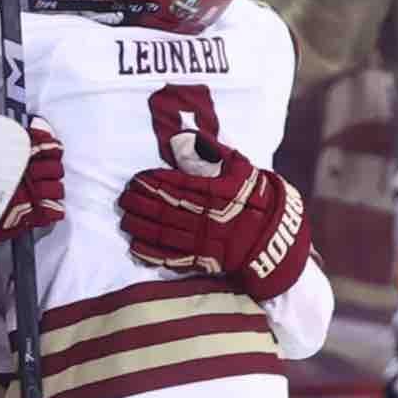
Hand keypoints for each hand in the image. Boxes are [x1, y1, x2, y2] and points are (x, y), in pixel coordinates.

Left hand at [116, 142, 309, 299]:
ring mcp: (204, 241)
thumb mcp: (240, 168)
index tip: (137, 179)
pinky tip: (135, 246)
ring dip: (141, 226)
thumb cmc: (255, 197)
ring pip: (165, 233)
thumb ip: (214, 153)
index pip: (179, 187)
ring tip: (124, 217)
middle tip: (123, 197)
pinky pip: (173, 258)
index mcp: (217, 194)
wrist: (274, 237)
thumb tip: (188, 137)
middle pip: (166, 210)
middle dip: (142, 203)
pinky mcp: (203, 260)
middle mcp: (208, 218)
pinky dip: (153, 253)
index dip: (155, 183)